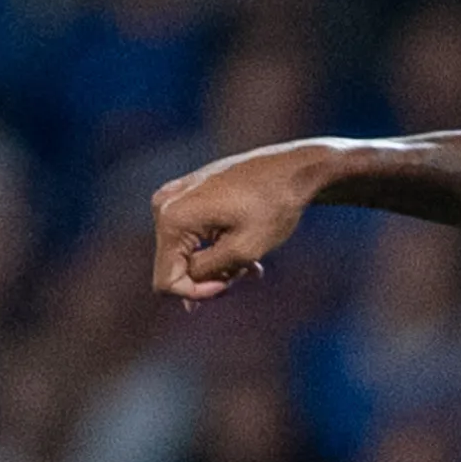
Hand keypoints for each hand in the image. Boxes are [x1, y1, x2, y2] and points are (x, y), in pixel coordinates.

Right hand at [151, 144, 327, 302]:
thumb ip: (207, 273)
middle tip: (247, 271)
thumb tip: (185, 294)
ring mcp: (175, 197)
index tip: (231, 284)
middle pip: (176, 267)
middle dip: (210, 276)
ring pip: (187, 253)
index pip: (167, 281)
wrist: (296, 167)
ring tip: (252, 262)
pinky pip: (192, 234)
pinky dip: (216, 246)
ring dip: (218, 263)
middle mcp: (164, 205)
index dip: (198, 293)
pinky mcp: (188, 194)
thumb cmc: (275, 205)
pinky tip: (245, 247)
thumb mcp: (243, 249)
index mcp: (172, 218)